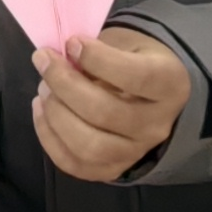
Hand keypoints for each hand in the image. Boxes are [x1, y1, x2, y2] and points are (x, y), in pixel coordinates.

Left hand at [31, 27, 190, 182]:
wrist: (152, 94)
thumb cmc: (135, 59)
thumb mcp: (127, 42)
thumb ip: (97, 49)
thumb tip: (60, 59)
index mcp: (169, 84)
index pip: (135, 76)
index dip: (97, 59)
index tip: (72, 43)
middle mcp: (157, 124)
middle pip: (105, 113)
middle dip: (64, 84)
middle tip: (44, 61)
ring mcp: (136, 152)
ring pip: (89, 146)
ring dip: (55, 115)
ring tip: (43, 89)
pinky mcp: (113, 169)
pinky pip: (75, 165)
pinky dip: (50, 139)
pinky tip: (41, 111)